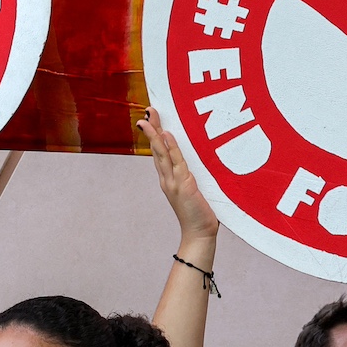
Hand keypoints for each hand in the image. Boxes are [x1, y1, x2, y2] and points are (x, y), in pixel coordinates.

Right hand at [138, 109, 217, 242]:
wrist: (199, 233)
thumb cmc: (200, 213)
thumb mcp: (194, 190)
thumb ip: (191, 177)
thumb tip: (196, 164)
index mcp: (168, 179)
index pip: (159, 153)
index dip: (155, 136)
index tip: (151, 120)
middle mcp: (166, 179)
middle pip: (156, 149)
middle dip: (151, 130)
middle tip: (147, 112)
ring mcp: (172, 181)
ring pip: (161, 153)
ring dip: (156, 134)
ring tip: (150, 119)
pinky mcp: (183, 185)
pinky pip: (176, 162)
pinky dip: (170, 148)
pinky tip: (166, 135)